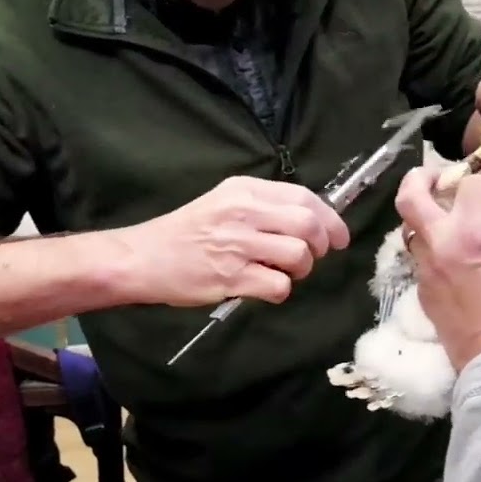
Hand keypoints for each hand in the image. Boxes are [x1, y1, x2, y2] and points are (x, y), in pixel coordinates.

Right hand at [125, 175, 349, 305]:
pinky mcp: (231, 278)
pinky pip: (278, 286)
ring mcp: (237, 246)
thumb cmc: (184, 232)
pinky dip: (280, 291)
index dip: (330, 218)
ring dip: (300, 270)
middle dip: (321, 245)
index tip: (338, 236)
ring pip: (298, 256)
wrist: (142, 257)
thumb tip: (308, 221)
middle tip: (311, 257)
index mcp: (243, 190)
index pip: (303, 197)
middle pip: (308, 225)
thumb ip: (261, 206)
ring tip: (284, 273)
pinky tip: (265, 288)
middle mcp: (243, 213)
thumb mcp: (222, 203)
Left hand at [395, 170, 480, 372]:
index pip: (470, 183)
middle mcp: (443, 243)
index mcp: (476, 229)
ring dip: (425, 219)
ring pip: (410, 229)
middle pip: (411, 195)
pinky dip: (432, 251)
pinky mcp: (422, 293)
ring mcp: (427, 269)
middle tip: (437, 179)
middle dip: (421, 178)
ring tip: (446, 222)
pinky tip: (452, 260)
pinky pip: (420, 260)